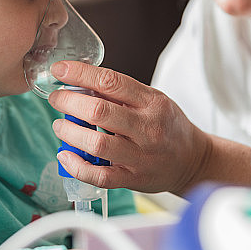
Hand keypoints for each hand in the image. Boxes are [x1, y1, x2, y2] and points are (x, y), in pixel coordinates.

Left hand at [48, 61, 244, 194]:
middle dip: (69, 102)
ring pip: (97, 144)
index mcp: (152, 102)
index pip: (111, 81)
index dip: (80, 74)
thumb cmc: (167, 126)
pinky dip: (77, 166)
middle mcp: (148, 128)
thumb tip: (79, 82)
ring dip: (70, 133)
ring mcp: (141, 156)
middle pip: (100, 111)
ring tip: (60, 126)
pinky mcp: (134, 179)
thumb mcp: (153, 100)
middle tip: (56, 99)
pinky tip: (65, 156)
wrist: (193, 160)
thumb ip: (120, 93)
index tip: (60, 70)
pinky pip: (100, 176)